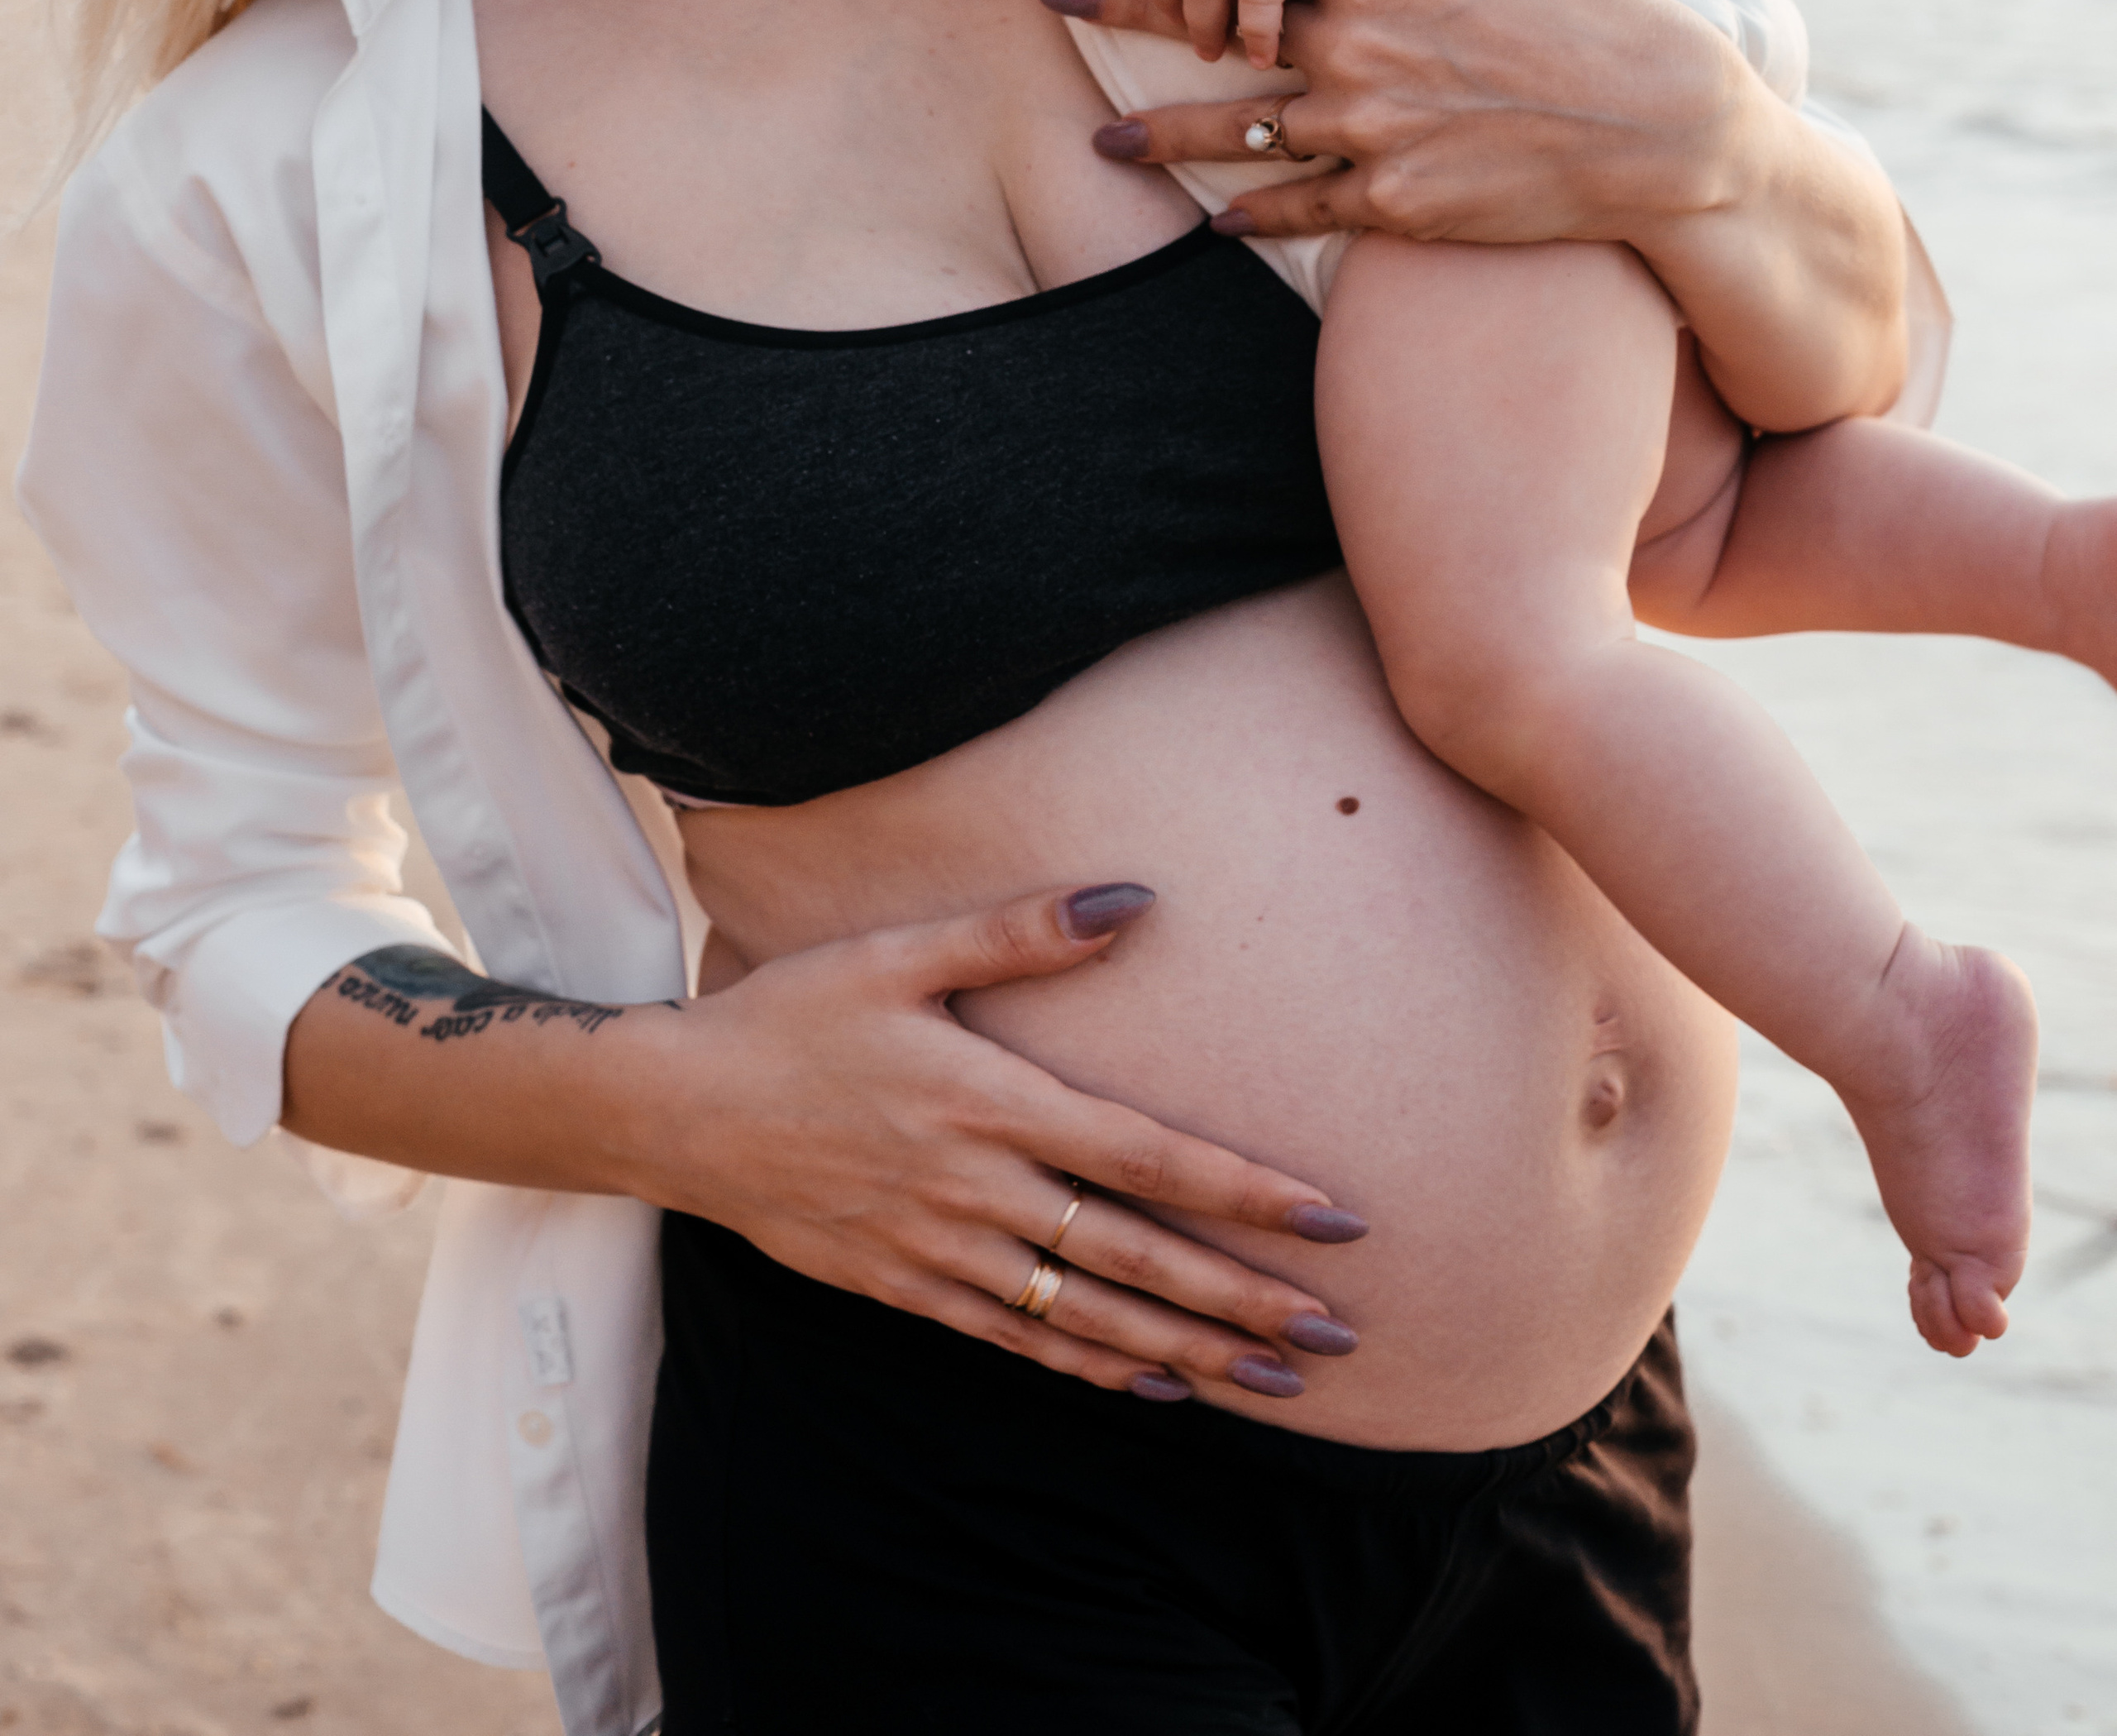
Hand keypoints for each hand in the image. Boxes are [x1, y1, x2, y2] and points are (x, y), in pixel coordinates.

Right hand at [625, 882, 1366, 1402]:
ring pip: (1090, 1316)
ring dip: (1193, 1349)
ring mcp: (942, 1251)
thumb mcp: (899, 952)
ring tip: (1281, 1378)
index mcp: (990, 1101)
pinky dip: (1097, 1369)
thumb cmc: (794, 1014)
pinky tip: (1161, 1384)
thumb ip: (1021, 930)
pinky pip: (1021, 1343)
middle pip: (1136, 1256)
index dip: (1245, 1192)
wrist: (677, 1109)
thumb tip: (1134, 897)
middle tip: (1342, 1329)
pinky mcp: (907, 1290)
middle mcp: (977, 1189)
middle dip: (1245, 1295)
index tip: (1332, 1218)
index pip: (1145, 1156)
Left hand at [1054, 0, 1747, 248]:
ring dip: (1162, 136)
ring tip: (1102, 142)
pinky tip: (1210, 217)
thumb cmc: (1595, 9)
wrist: (1656, 128)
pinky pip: (1297, 206)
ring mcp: (1367, 129)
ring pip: (1238, 130)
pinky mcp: (1389, 201)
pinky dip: (1250, 210)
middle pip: (1217, 23)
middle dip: (1128, 5)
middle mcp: (1355, 46)